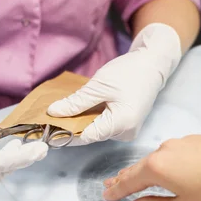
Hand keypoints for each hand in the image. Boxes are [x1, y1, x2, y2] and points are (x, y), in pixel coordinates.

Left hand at [47, 24, 181, 144]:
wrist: (152, 64)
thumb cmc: (128, 72)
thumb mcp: (98, 86)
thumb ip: (76, 102)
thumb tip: (53, 113)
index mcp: (121, 124)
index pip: (86, 136)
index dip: (66, 132)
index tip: (48, 127)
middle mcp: (126, 133)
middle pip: (91, 134)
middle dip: (73, 125)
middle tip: (52, 116)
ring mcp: (128, 131)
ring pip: (97, 130)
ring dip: (82, 121)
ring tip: (66, 109)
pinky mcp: (126, 126)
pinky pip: (104, 125)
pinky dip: (92, 118)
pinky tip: (82, 108)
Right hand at [103, 135, 200, 200]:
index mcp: (157, 168)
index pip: (130, 182)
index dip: (117, 191)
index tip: (107, 195)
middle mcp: (165, 150)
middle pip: (139, 167)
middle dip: (124, 177)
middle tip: (110, 184)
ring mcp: (183, 142)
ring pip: (156, 157)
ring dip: (144, 168)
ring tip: (135, 176)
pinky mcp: (199, 140)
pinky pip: (173, 152)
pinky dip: (163, 161)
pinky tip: (167, 166)